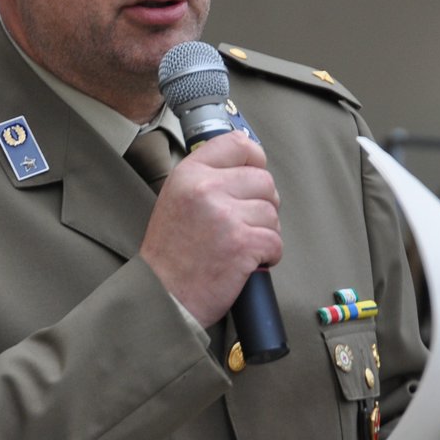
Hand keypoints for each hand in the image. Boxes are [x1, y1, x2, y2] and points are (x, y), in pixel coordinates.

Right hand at [139, 131, 281, 325]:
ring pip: (272, 213)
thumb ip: (207, 178)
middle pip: (263, 180)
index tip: (255, 171)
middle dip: (263, 204)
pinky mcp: (242, 244)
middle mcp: (206, 189)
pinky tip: (248, 261)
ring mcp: (226, 216)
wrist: (163, 294)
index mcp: (190, 174)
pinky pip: (276, 241)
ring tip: (241, 245)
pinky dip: (269, 255)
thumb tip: (248, 164)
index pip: (237, 144)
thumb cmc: (172, 252)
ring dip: (265, 232)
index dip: (255, 159)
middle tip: (246, 222)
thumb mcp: (177, 199)